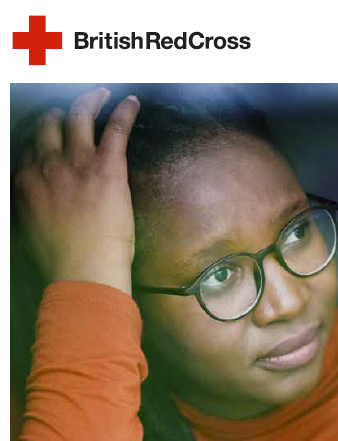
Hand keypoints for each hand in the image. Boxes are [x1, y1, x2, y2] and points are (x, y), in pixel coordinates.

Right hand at [13, 88, 140, 295]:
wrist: (83, 272)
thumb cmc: (60, 263)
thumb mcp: (31, 231)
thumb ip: (33, 208)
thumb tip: (38, 206)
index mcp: (27, 182)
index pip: (30, 146)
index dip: (42, 137)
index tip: (50, 136)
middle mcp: (47, 165)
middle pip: (49, 125)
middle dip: (59, 113)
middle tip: (72, 110)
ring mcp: (77, 163)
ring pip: (79, 116)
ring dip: (90, 101)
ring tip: (101, 94)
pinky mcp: (106, 168)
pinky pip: (116, 129)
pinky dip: (125, 112)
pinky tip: (133, 103)